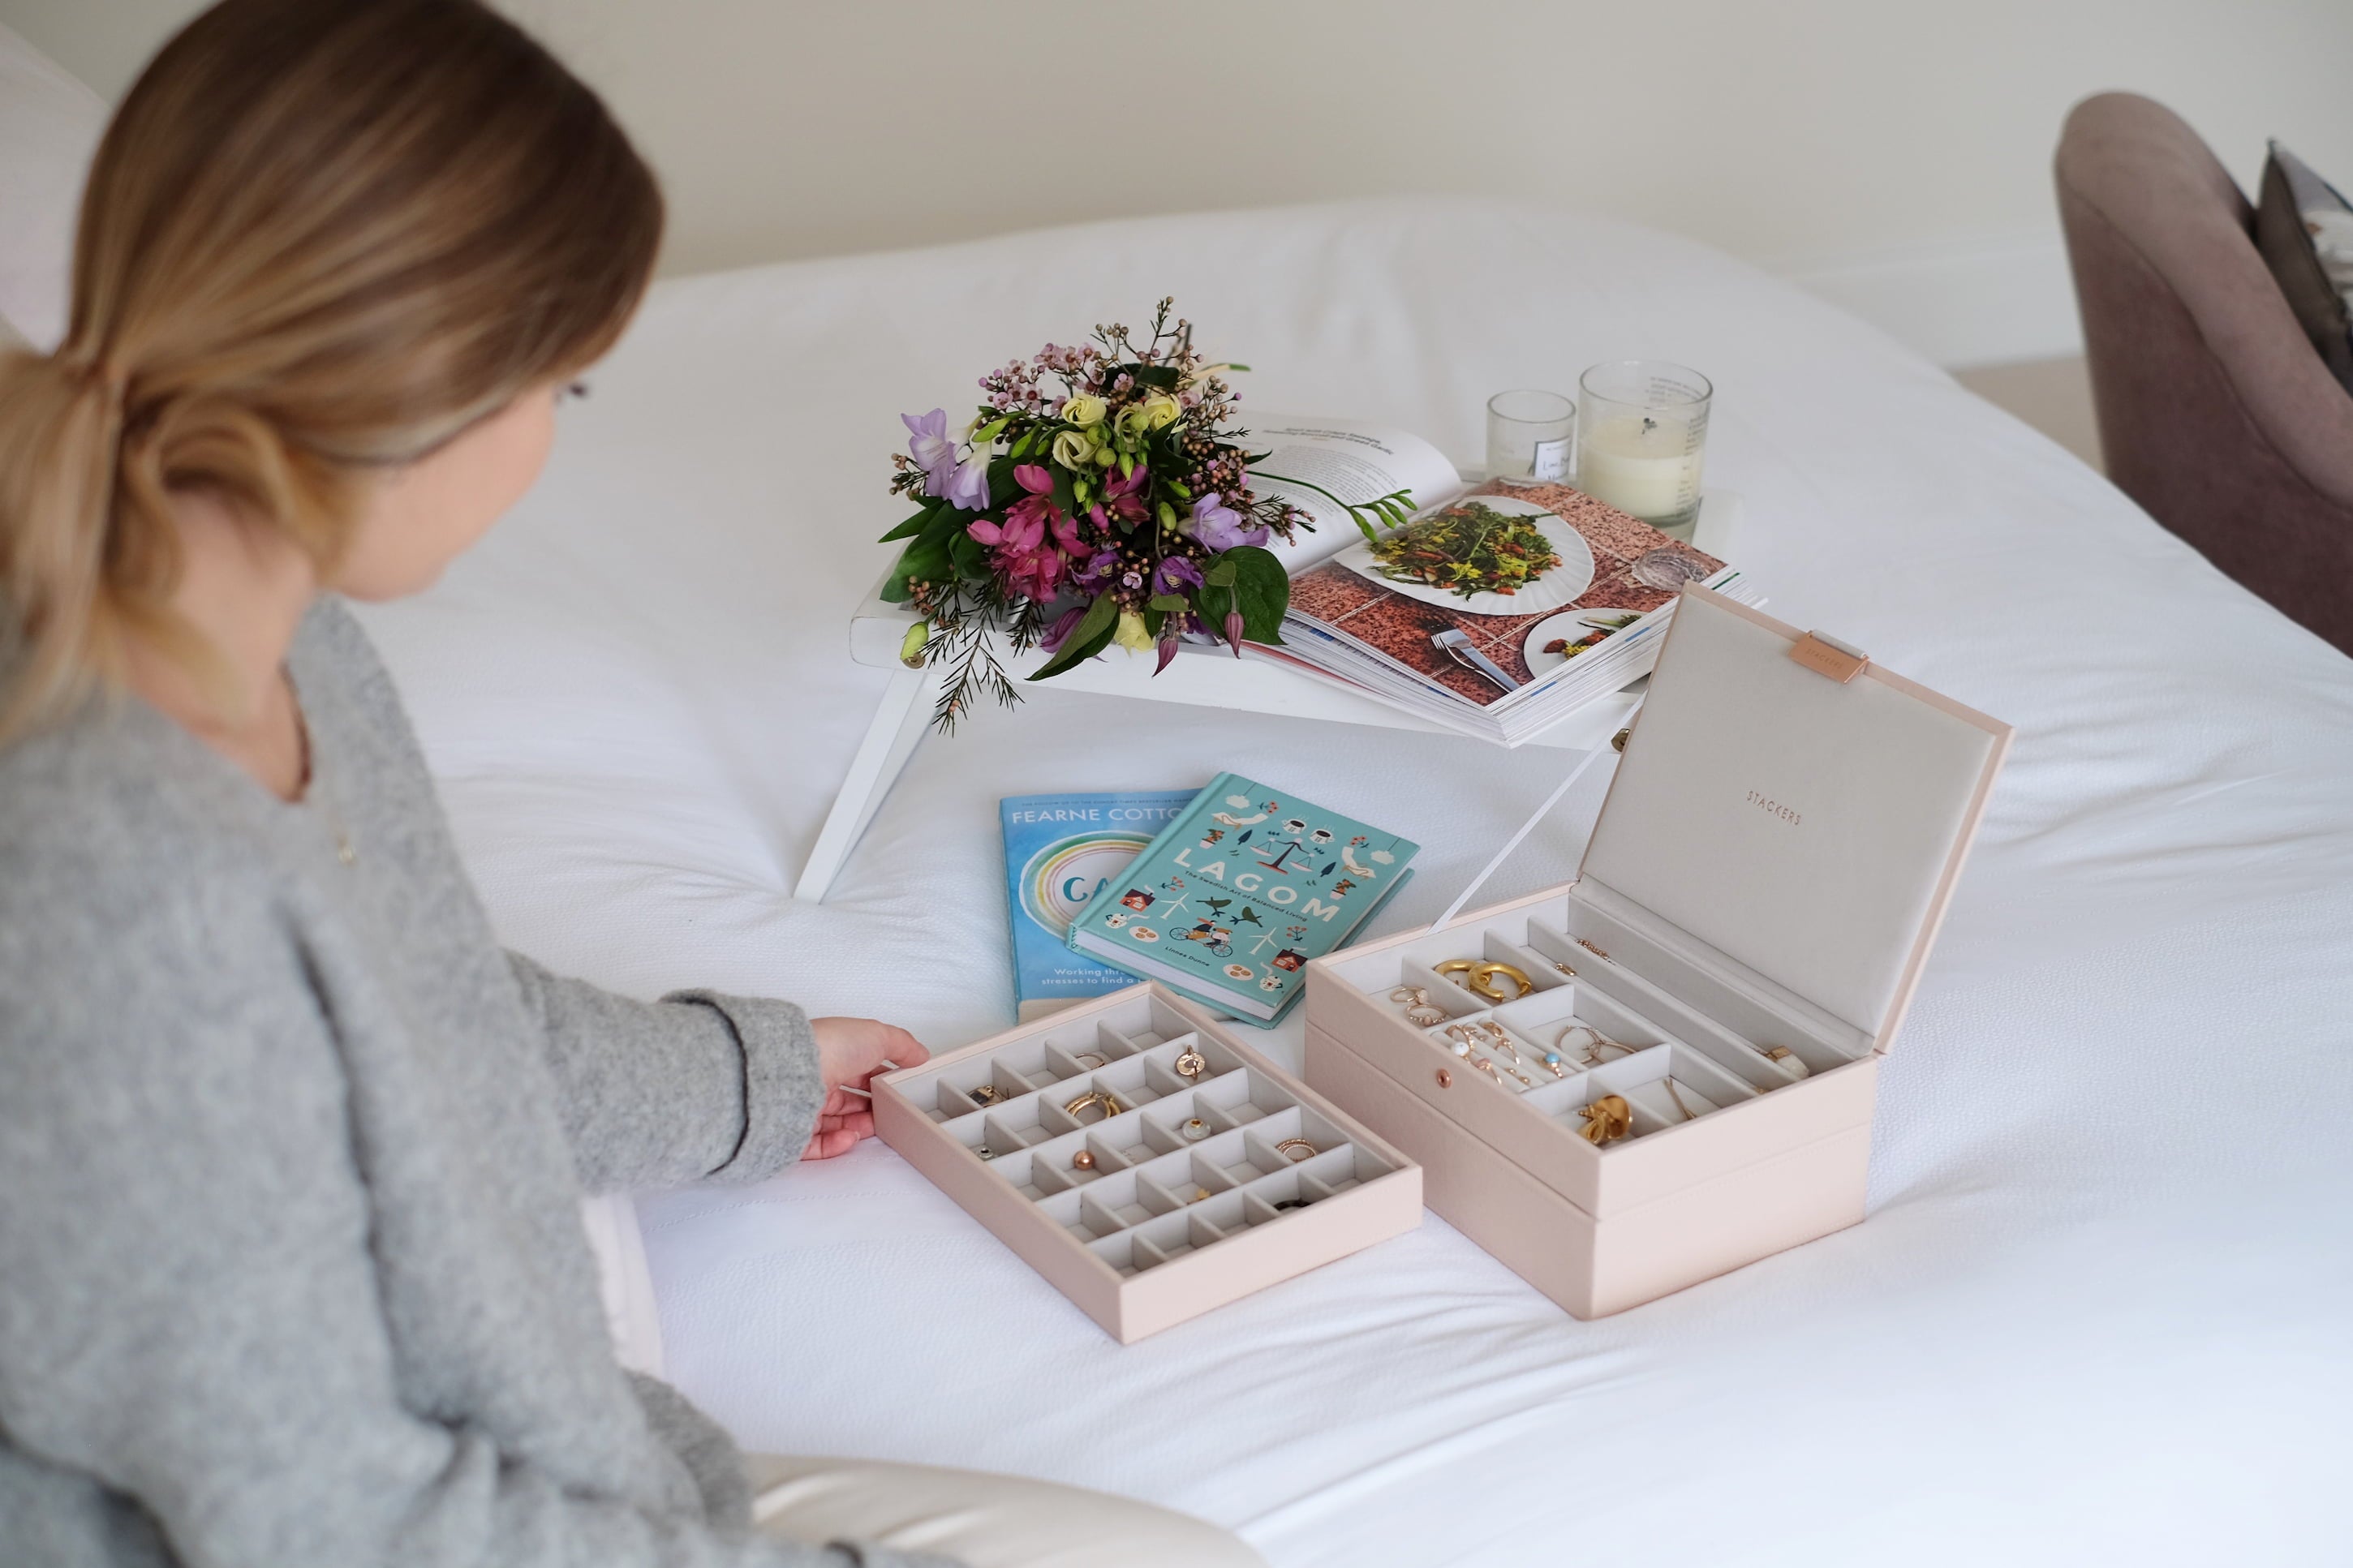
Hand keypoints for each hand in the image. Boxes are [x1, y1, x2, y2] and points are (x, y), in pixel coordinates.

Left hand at [804, 1017, 929, 1159]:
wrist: (792, 1072)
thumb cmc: (830, 1047)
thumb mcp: (878, 1035)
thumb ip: (902, 1044)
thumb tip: (920, 1054)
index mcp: (833, 1054)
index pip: (860, 1070)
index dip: (881, 1080)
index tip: (898, 1089)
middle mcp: (815, 1078)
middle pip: (848, 1100)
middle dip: (872, 1108)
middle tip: (891, 1113)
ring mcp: (802, 1105)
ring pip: (835, 1124)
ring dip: (859, 1128)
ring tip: (875, 1127)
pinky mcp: (792, 1131)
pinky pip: (816, 1145)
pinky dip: (837, 1144)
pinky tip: (851, 1137)